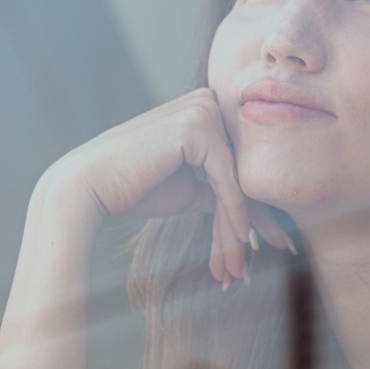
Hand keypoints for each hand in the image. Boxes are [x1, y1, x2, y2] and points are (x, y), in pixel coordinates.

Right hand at [47, 88, 293, 285]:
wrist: (89, 187)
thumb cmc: (135, 188)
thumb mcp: (191, 189)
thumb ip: (221, 189)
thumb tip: (260, 214)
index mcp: (205, 109)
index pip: (240, 163)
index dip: (257, 206)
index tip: (278, 242)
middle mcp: (208, 101)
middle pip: (243, 171)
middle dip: (256, 220)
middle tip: (280, 253)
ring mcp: (203, 110)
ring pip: (237, 179)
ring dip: (241, 227)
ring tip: (242, 267)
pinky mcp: (197, 127)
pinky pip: (226, 180)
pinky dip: (234, 213)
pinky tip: (241, 243)